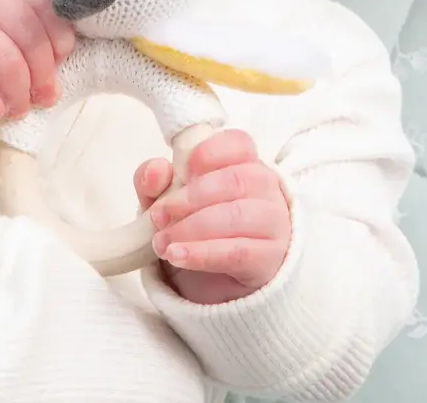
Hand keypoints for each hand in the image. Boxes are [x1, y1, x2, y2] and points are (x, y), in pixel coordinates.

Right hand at [0, 0, 74, 122]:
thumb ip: (39, 38)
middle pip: (29, 35)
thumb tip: (59, 76)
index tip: (59, 63)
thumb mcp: (12, 32)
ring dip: (18, 93)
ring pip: (5, 60)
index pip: (48, 8)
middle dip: (42, 74)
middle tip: (43, 97)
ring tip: (18, 107)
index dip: (60, 42)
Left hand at [135, 129, 290, 304]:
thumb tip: (157, 169)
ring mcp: (272, 222)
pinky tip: (177, 256)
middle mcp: (264, 187)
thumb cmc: (195, 226)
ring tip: (161, 242)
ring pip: (236, 216)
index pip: (239, 143)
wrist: (215, 282)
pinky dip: (203, 253)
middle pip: (234, 180)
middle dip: (190, 197)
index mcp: (243, 163)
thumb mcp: (167, 200)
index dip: (212, 151)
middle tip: (157, 215)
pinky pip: (237, 252)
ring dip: (191, 228)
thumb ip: (154, 180)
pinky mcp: (269, 258)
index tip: (185, 169)